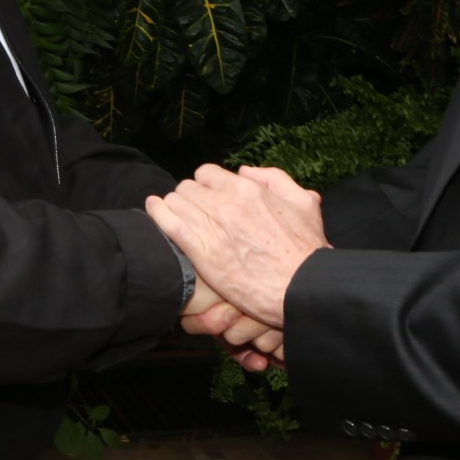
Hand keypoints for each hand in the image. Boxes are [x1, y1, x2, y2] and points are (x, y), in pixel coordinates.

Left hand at [147, 163, 326, 328]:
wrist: (300, 288)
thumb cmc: (305, 250)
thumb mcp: (304, 203)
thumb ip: (274, 179)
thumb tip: (245, 171)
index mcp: (248, 190)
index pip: (207, 173)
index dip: (205, 185)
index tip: (208, 197)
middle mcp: (227, 204)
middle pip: (188, 187)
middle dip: (189, 197)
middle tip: (193, 211)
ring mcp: (212, 227)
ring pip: (176, 202)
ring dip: (175, 207)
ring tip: (176, 217)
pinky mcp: (202, 253)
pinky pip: (169, 224)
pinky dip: (157, 214)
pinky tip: (153, 210)